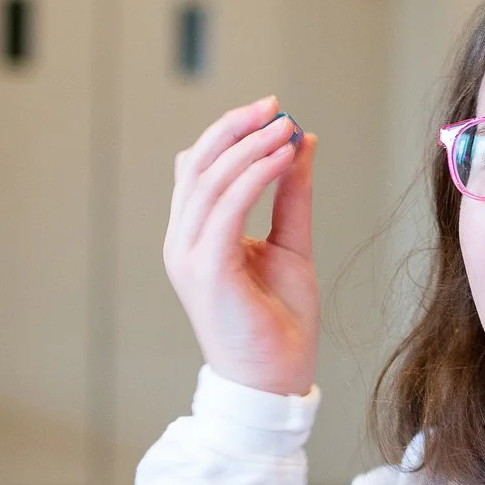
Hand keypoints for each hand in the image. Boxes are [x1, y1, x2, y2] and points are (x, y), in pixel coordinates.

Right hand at [163, 97, 318, 396]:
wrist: (276, 378)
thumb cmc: (280, 321)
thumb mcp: (291, 244)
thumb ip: (291, 195)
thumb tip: (302, 142)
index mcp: (195, 236)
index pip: (198, 169)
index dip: (229, 133)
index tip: (273, 111)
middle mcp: (183, 242)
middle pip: (197, 165)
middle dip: (235, 128)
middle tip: (275, 107)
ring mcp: (188, 256)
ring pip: (209, 180)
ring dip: (249, 147)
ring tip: (286, 129)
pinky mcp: (205, 269)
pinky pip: (225, 207)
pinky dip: (254, 176)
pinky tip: (282, 159)